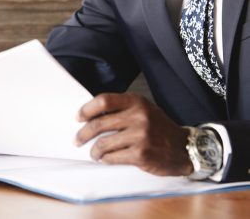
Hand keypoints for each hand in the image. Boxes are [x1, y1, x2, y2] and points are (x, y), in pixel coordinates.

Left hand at [75, 93, 192, 175]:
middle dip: (83, 133)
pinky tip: (106, 159)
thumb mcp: (143, 109)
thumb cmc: (159, 127)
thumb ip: (122, 108)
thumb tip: (92, 115)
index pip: (104, 101)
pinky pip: (114, 157)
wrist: (184, 147)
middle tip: (77, 139)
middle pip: (99, 124)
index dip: (87, 109)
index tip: (78, 117)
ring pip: (104, 143)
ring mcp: (140, 136)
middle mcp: (138, 117)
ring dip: (94, 150)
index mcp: (136, 102)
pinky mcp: (141, 155)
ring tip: (93, 153)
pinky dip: (106, 159)